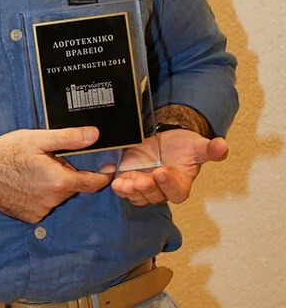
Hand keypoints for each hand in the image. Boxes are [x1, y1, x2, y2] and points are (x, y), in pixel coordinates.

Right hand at [0, 127, 112, 222]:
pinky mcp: (30, 216)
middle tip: (50, 159)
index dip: (101, 176)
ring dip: (53, 184)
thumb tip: (94, 135)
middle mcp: (53, 200)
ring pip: (58, 195)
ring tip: (34, 169)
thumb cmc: (7, 152)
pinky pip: (44, 204)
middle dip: (67, 173)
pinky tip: (26, 182)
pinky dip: (41, 194)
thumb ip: (69, 138)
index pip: (92, 183)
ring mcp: (41, 211)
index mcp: (59, 181)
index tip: (107, 169)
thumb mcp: (38, 139)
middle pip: (72, 186)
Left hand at [111, 129, 227, 206]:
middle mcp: (162, 190)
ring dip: (130, 191)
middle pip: (154, 196)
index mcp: (180, 184)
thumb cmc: (183, 147)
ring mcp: (145, 186)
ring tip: (124, 182)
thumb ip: (209, 149)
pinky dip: (119, 187)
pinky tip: (114, 180)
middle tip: (140, 180)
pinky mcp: (130, 179)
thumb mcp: (196, 145)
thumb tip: (223, 146)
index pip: (176, 192)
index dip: (168, 185)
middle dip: (146, 189)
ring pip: (138, 196)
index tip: (161, 172)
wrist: (165, 141)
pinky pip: (124, 189)